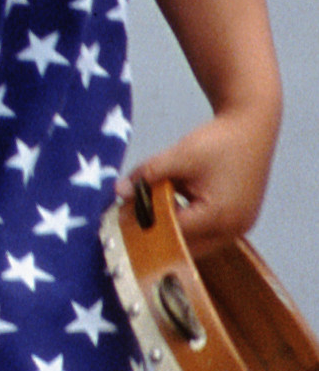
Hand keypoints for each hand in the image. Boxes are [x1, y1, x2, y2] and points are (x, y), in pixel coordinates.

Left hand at [128, 105, 273, 245]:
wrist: (252, 127)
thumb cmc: (218, 141)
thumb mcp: (178, 156)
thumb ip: (147, 175)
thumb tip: (119, 191)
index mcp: (219, 216)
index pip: (173, 232)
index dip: (145, 225)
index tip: (121, 217)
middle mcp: (234, 229)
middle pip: (185, 244)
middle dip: (158, 232)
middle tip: (129, 218)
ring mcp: (240, 227)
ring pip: (196, 240)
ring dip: (173, 227)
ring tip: (148, 208)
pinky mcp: (240, 220)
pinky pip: (207, 231)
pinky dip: (187, 221)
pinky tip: (169, 204)